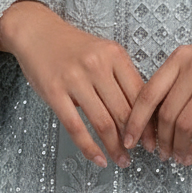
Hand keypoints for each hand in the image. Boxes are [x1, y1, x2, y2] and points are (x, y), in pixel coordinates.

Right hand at [0, 0, 157, 168]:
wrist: (37, 32)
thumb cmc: (73, 47)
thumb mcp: (104, 53)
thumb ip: (121, 77)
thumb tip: (142, 114)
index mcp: (115, 54)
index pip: (140, 94)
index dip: (149, 121)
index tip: (154, 139)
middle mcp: (97, 65)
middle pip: (124, 111)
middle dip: (135, 139)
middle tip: (142, 154)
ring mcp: (75, 79)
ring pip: (103, 122)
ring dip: (115, 148)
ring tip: (121, 160)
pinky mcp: (54, 92)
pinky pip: (75, 127)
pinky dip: (89, 148)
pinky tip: (98, 159)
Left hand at [122, 8, 191, 166]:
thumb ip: (178, 78)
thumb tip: (156, 114)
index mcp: (179, 57)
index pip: (148, 94)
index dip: (135, 121)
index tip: (129, 140)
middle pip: (165, 113)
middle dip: (158, 140)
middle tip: (159, 154)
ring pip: (184, 123)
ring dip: (176, 147)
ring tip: (176, 157)